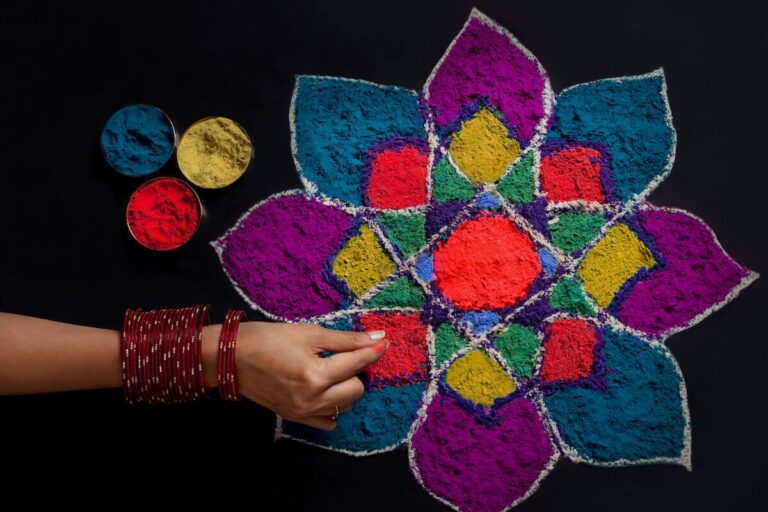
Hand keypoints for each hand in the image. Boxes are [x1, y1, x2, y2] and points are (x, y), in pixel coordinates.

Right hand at [233, 322, 387, 430]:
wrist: (230, 358)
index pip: (357, 363)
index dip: (373, 350)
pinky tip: (325, 389)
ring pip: (346, 405)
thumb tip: (377, 338)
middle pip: (357, 389)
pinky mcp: (295, 418)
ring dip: (346, 387)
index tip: (385, 340)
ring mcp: (303, 412)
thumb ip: (345, 339)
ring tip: (332, 370)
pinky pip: (329, 421)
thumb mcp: (309, 333)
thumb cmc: (267, 339)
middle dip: (357, 370)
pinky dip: (333, 406)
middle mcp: (311, 398)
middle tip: (344, 354)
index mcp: (314, 374)